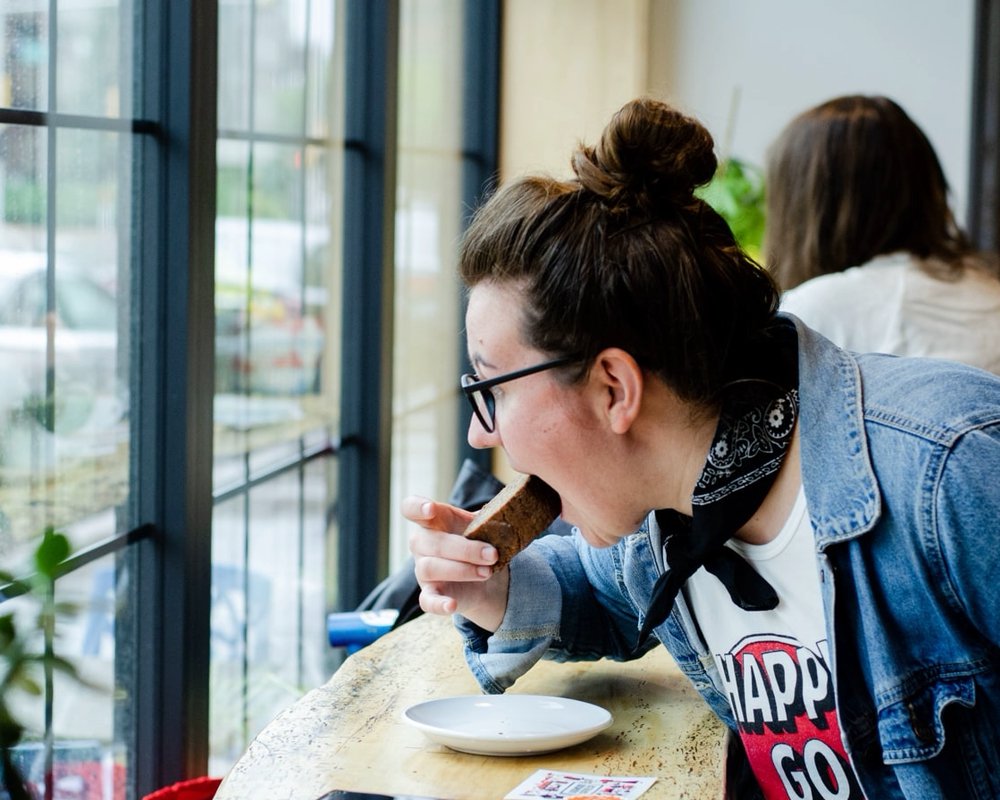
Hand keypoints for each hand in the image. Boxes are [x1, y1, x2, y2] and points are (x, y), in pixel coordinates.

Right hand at [403, 495, 509, 630]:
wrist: (486, 576)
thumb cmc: (479, 542)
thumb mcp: (484, 525)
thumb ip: (490, 516)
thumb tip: (506, 507)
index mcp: (433, 521)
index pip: (411, 508)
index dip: (417, 507)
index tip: (431, 509)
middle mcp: (422, 544)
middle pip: (431, 542)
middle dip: (465, 549)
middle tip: (492, 554)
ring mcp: (423, 570)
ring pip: (430, 568)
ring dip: (462, 570)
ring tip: (487, 572)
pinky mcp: (430, 594)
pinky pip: (427, 601)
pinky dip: (439, 604)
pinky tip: (452, 605)